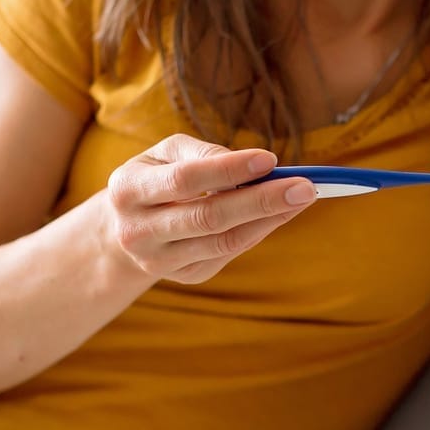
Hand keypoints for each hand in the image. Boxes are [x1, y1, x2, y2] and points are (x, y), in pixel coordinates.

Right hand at [103, 133, 315, 283]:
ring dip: (269, 219)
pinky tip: (280, 213)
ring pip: (223, 241)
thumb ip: (203, 153)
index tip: (270, 159)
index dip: (228, 170)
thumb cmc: (156, 178)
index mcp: (127, 190)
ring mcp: (160, 260)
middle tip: (305, 186)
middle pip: (208, 217)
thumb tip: (252, 164)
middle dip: (261, 200)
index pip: (184, 180)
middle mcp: (138, 231)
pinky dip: (259, 231)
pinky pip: (229, 252)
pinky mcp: (185, 276)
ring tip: (302, 197)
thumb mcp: (165, 154)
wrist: (124, 229)